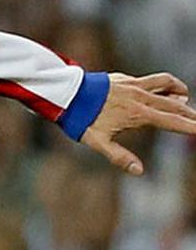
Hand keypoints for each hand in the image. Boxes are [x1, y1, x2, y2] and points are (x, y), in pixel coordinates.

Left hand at [81, 72, 195, 175]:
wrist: (65, 93)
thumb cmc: (80, 118)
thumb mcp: (97, 142)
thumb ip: (119, 157)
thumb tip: (139, 171)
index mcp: (137, 114)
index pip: (172, 121)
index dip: (190, 126)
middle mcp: (140, 97)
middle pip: (174, 104)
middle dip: (190, 113)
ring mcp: (133, 85)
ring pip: (166, 84)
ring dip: (179, 91)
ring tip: (185, 98)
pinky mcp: (124, 78)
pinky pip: (150, 79)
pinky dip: (162, 83)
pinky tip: (160, 89)